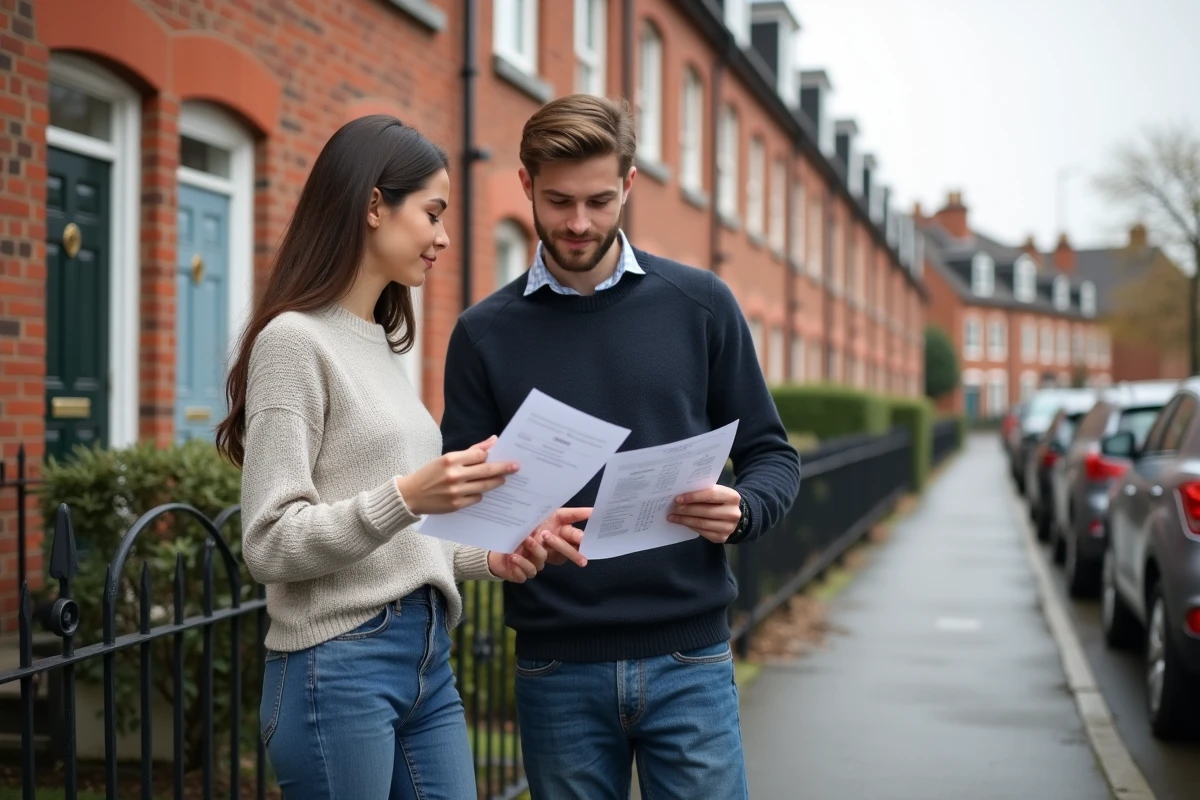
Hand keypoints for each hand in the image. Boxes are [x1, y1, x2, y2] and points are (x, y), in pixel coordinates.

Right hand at [395, 436, 516, 515]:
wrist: (410, 495)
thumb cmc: (430, 474)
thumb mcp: (446, 458)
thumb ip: (470, 451)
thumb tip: (492, 441)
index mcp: (450, 459)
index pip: (479, 455)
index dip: (490, 455)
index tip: (502, 455)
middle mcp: (454, 475)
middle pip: (486, 470)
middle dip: (503, 468)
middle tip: (516, 467)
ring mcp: (456, 491)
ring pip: (484, 486)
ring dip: (496, 482)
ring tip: (503, 479)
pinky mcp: (456, 505)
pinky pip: (476, 498)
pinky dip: (480, 494)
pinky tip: (483, 490)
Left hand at [486, 507, 591, 581]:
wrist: (502, 538)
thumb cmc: (526, 523)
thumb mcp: (546, 511)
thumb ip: (570, 513)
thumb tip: (591, 509)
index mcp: (559, 534)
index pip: (574, 537)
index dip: (578, 538)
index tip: (581, 537)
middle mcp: (551, 549)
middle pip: (565, 551)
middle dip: (561, 546)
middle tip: (550, 536)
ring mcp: (539, 561)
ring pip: (542, 559)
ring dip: (535, 549)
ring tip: (527, 539)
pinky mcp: (525, 571)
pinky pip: (527, 571)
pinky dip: (521, 563)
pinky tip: (514, 556)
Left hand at [668, 486, 741, 543]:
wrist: (732, 516)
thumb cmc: (720, 502)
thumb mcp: (717, 493)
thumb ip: (704, 491)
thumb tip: (681, 496)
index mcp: (732, 497)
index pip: (710, 495)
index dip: (693, 497)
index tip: (678, 499)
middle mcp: (732, 513)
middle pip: (705, 511)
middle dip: (686, 509)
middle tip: (673, 508)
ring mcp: (728, 527)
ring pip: (701, 523)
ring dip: (684, 520)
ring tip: (672, 516)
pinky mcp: (722, 537)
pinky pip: (702, 532)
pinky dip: (690, 526)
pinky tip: (681, 522)